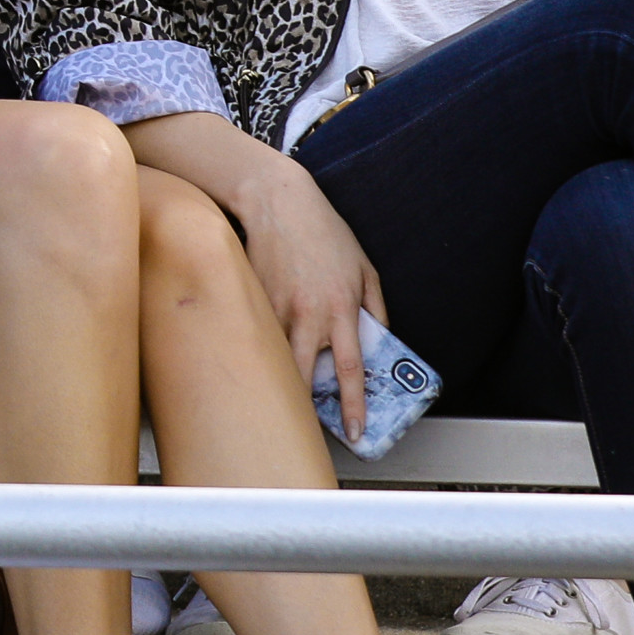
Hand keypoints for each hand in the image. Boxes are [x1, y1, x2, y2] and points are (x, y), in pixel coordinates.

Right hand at [222, 152, 386, 443]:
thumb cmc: (325, 233)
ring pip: (278, 361)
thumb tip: (380, 339)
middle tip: (314, 429)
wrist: (277, 203)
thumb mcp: (365, 269)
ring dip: (284, 384)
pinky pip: (259, 337)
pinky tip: (264, 362)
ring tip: (288, 401)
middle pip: (308, 377)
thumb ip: (375, 308)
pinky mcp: (253, 300)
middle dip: (310, 409)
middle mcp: (308, 314)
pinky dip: (263, 353)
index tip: (355, 432)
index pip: (351, 370)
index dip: (354, 406)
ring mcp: (275, 308)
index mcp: (341, 309)